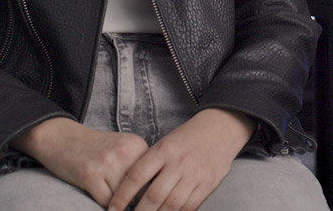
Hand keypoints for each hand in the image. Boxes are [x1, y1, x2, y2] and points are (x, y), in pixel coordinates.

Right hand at [11, 117, 148, 205]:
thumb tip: (153, 197)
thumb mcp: (123, 149)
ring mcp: (108, 163)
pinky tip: (101, 199)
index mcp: (137, 145)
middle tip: (129, 203)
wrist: (61, 137)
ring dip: (120, 204)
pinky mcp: (90, 174)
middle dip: (135, 201)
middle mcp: (125, 152)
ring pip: (124, 198)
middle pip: (140, 190)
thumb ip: (138, 167)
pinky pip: (106, 202)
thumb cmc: (95, 148)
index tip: (146, 201)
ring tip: (114, 200)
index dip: (149, 193)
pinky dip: (106, 206)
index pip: (154, 178)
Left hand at [107, 108, 253, 210]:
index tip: (112, 208)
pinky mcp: (208, 184)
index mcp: (164, 149)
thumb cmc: (187, 139)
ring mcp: (195, 175)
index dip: (122, 196)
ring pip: (170, 205)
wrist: (221, 129)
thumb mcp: (165, 144)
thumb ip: (150, 164)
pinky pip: (189, 207)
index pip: (137, 176)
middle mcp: (179, 163)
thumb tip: (129, 190)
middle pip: (153, 195)